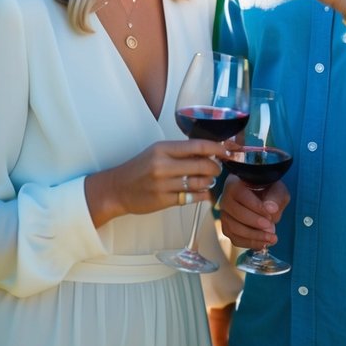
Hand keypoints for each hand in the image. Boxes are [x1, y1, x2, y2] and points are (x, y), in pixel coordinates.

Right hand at [85, 140, 227, 226]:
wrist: (117, 188)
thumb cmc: (139, 168)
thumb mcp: (156, 153)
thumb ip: (180, 152)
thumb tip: (208, 151)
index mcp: (163, 149)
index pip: (198, 145)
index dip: (217, 148)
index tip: (228, 150)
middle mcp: (163, 165)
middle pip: (202, 165)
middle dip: (216, 167)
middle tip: (217, 168)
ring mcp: (163, 184)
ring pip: (199, 182)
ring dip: (209, 182)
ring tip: (208, 180)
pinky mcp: (164, 200)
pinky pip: (192, 198)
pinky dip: (201, 195)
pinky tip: (202, 193)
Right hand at [218, 173, 289, 249]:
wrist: (266, 201)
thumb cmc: (270, 192)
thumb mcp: (277, 191)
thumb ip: (275, 198)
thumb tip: (271, 209)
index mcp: (234, 184)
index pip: (240, 194)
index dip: (255, 206)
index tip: (269, 215)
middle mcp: (225, 199)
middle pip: (235, 213)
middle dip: (254, 223)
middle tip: (271, 229)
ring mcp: (225, 215)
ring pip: (233, 228)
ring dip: (253, 236)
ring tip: (271, 239)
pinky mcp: (228, 229)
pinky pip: (235, 239)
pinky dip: (250, 243)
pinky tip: (264, 244)